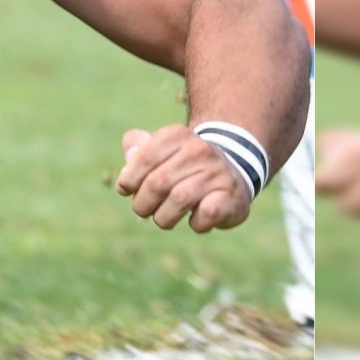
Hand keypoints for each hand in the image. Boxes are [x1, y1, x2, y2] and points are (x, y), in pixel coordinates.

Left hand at [114, 126, 251, 231]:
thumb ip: (138, 148)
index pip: (145, 157)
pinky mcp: (231, 196)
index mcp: (177, 135)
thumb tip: (128, 160)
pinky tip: (194, 220)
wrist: (234, 171)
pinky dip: (195, 224)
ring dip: (164, 218)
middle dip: (143, 204)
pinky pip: (205, 215)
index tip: (125, 189)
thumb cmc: (183, 164)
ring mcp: (217, 173)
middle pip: (158, 182)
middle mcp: (200, 150)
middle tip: (143, 210)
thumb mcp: (161, 148)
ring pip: (179, 200)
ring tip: (164, 219)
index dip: (129, 179)